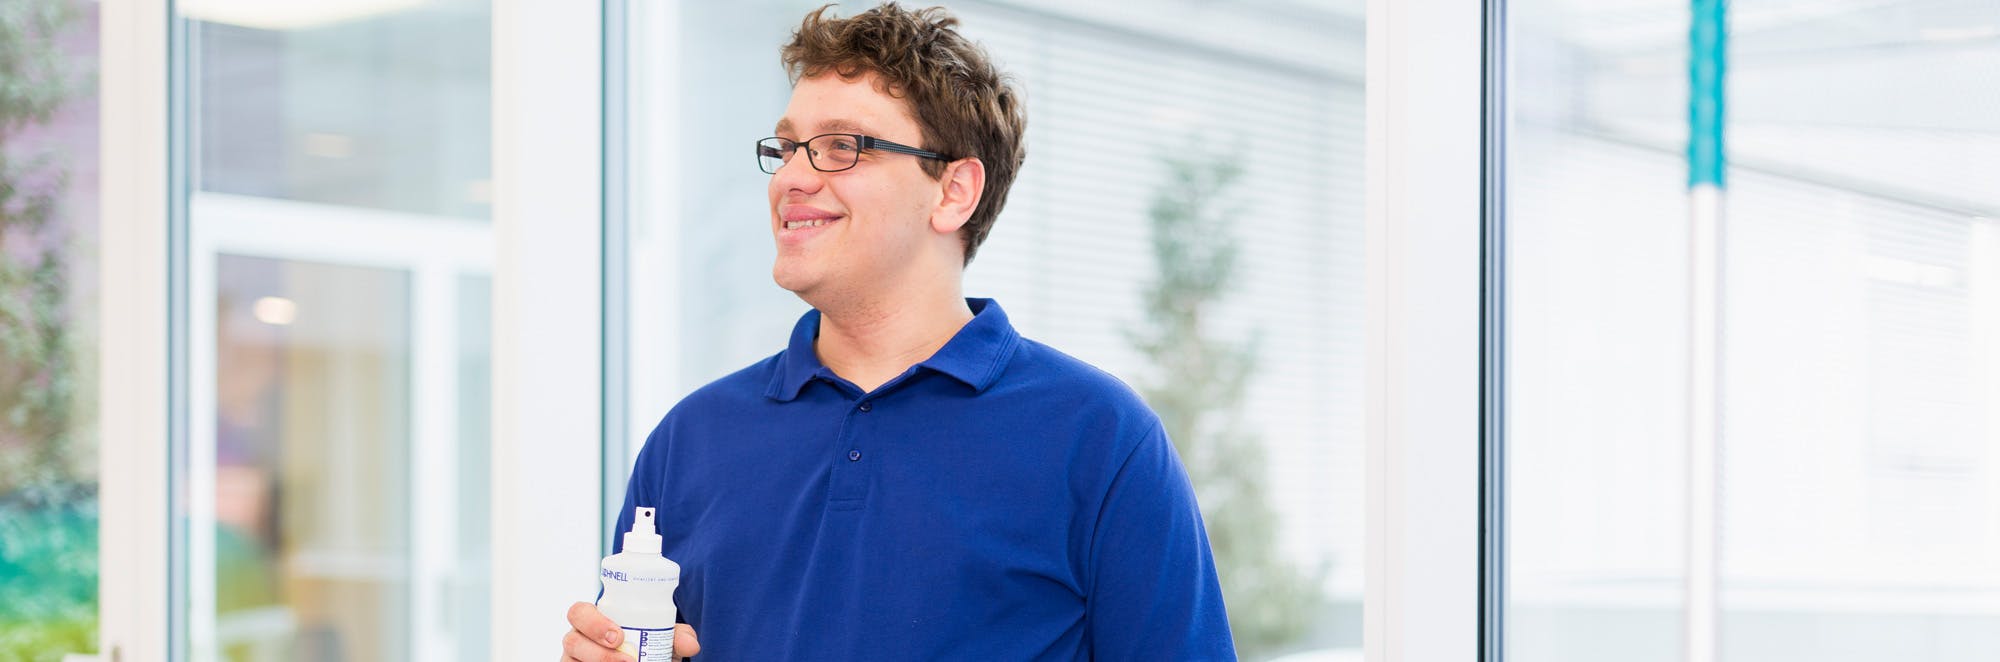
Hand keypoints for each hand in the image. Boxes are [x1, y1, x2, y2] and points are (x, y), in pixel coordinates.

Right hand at [561, 601, 701, 660]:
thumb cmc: (647, 646)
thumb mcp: (663, 639)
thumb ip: (678, 636)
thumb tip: (691, 644)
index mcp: (594, 620)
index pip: (579, 612)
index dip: (592, 622)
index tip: (618, 636)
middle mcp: (579, 638)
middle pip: (570, 638)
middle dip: (594, 648)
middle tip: (624, 654)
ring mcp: (575, 658)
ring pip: (571, 658)